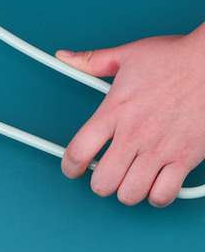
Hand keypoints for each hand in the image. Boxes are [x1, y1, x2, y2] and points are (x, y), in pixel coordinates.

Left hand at [56, 24, 204, 206]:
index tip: (71, 169)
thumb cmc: (173, 58)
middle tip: (103, 174)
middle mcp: (134, 134)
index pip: (79, 151)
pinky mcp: (186, 157)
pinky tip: (153, 182)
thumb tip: (65, 57)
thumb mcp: (125, 55)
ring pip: (131, 193)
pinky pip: (164, 195)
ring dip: (126, 190)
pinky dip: (156, 195)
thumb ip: (92, 61)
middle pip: (103, 182)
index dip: (69, 167)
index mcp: (114, 110)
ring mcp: (160, 148)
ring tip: (127, 178)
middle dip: (99, 183)